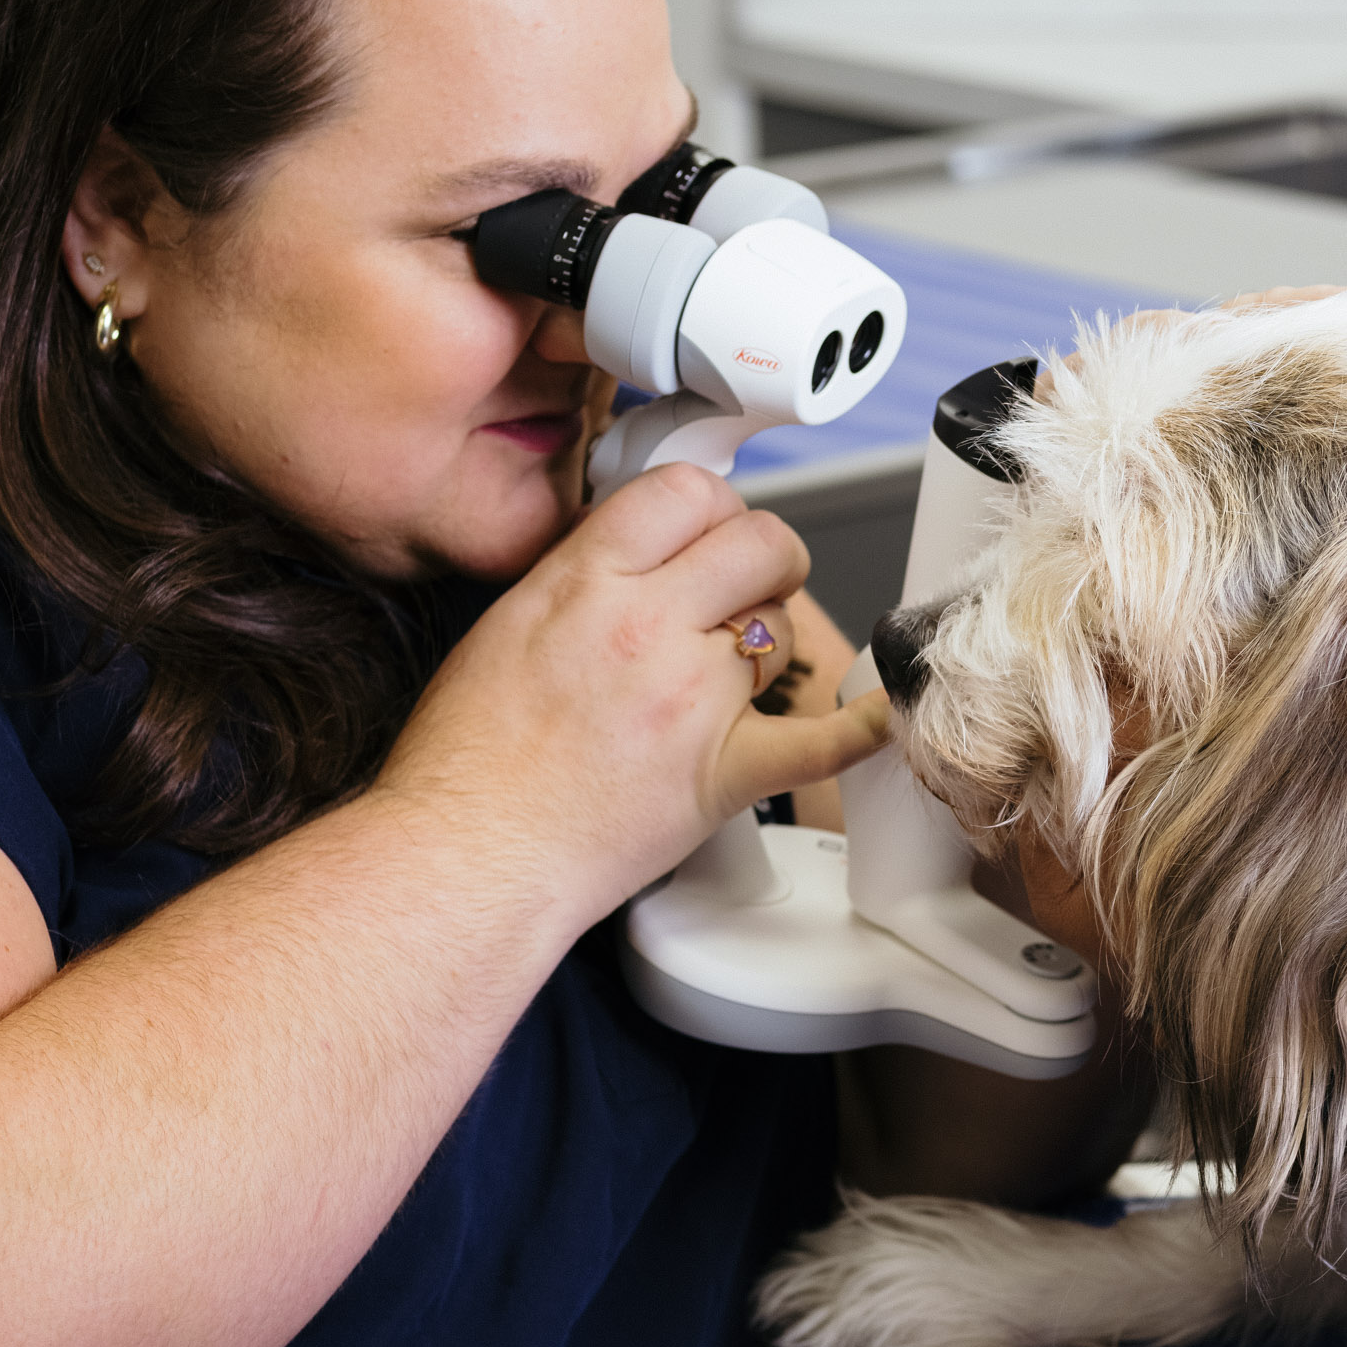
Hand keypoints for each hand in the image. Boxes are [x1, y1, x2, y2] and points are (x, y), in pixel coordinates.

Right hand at [381, 463, 889, 929]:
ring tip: (724, 674)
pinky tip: (880, 714)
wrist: (466, 856)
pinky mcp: (724, 773)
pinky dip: (859, 730)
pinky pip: (820, 741)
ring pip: (779, 629)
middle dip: (763, 554)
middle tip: (749, 584)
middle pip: (758, 541)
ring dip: (764, 642)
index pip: (686, 491)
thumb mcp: (505, 624)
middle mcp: (646, 626)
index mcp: (583, 581)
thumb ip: (580, 576)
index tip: (708, 531)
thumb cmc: (466, 759)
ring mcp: (692, 699)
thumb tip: (640, 553)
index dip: (709, 506)